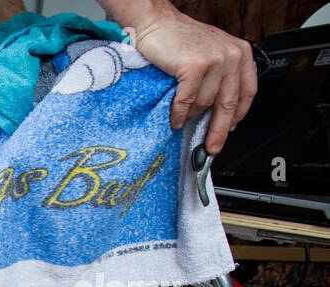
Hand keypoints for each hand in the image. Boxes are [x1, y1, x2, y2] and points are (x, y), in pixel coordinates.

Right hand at [113, 1, 257, 153]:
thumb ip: (219, 77)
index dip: (238, 115)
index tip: (229, 131)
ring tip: (181, 117)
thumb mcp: (209, 53)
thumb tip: (215, 111)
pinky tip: (174, 119)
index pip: (247, 91)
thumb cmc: (177, 40)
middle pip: (228, 103)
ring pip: (204, 104)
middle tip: (212, 146)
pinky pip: (187, 101)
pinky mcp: (195, 67)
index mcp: (239, 53)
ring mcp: (214, 60)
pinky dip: (179, 114)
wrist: (155, 24)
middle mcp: (231, 55)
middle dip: (219, 130)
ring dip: (191, 115)